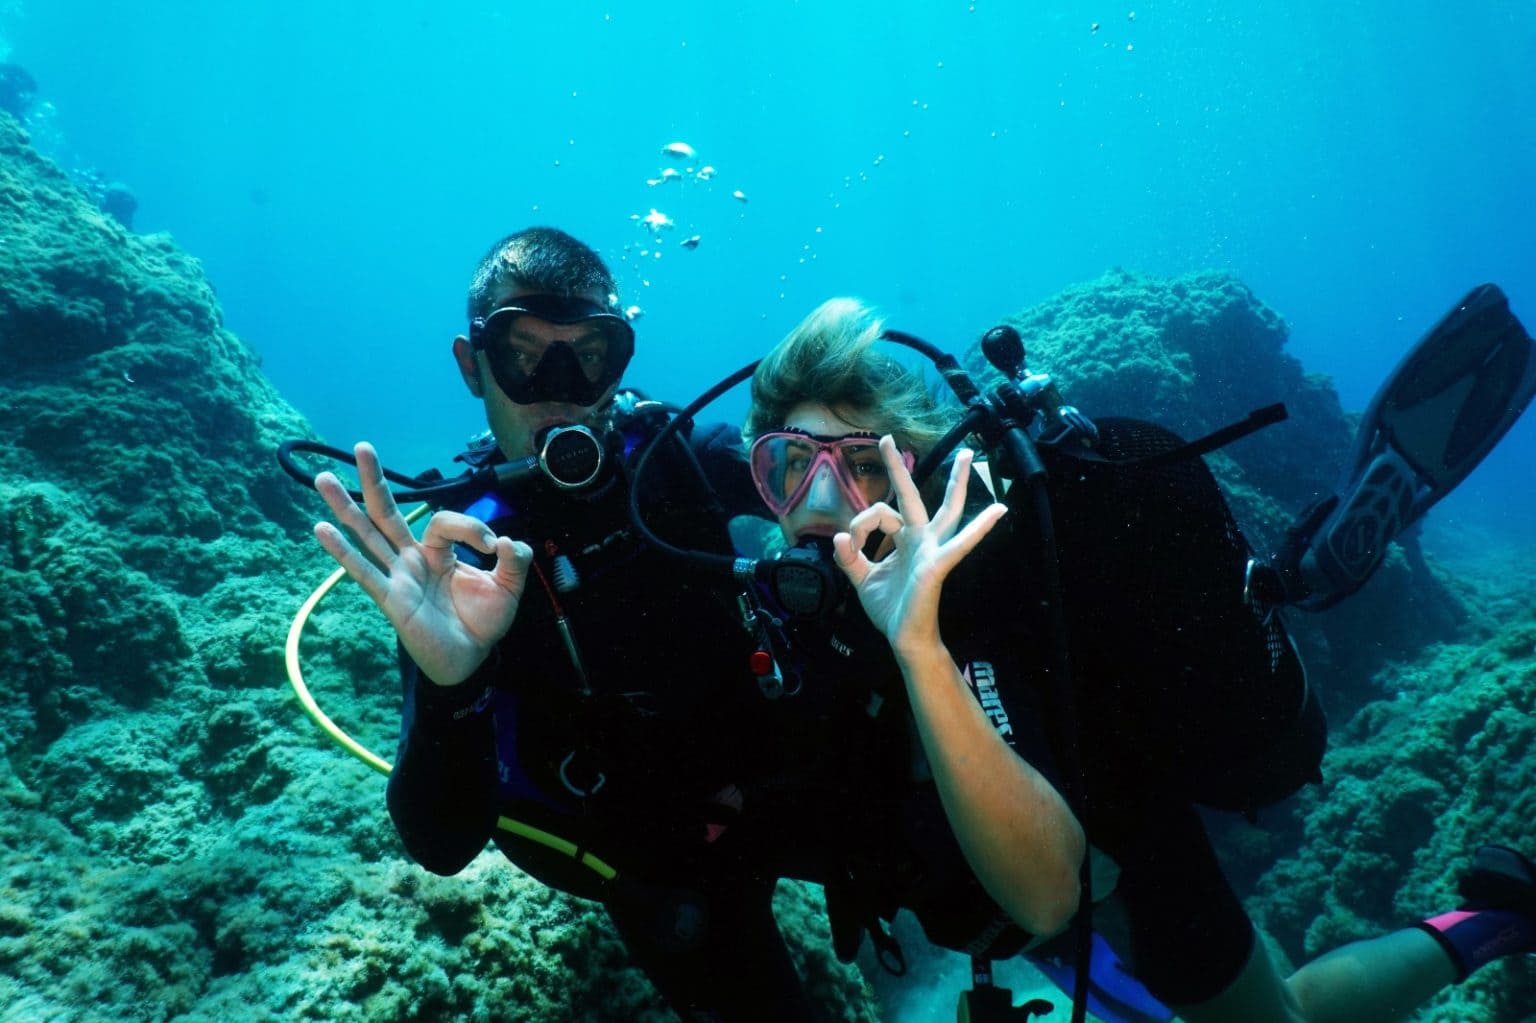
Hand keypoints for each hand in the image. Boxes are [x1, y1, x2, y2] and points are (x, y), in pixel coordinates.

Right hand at [312, 442, 531, 685]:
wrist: (471, 659)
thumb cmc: (482, 622)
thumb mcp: (507, 588)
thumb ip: (514, 562)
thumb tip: (510, 541)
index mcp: (439, 551)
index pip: (445, 521)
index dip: (472, 527)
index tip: (495, 546)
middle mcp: (413, 558)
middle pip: (388, 513)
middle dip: (375, 480)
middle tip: (362, 447)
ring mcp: (398, 576)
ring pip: (368, 534)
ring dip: (346, 507)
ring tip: (323, 478)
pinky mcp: (391, 598)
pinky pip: (364, 572)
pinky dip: (342, 552)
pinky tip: (321, 531)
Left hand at [831, 438, 1005, 658]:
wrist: (904, 638)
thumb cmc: (890, 608)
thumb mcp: (861, 578)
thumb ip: (848, 557)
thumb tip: (837, 537)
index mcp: (903, 539)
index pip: (877, 515)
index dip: (858, 527)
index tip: (848, 546)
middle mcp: (920, 538)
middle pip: (913, 496)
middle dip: (899, 468)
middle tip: (888, 438)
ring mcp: (932, 549)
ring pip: (946, 509)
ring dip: (956, 481)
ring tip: (968, 455)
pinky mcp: (938, 563)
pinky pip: (960, 542)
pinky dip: (979, 527)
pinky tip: (997, 511)